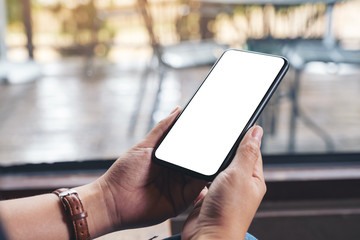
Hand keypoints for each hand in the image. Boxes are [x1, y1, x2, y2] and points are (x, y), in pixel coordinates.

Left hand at [95, 107, 205, 231]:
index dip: (199, 141)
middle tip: (218, 144)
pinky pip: (196, 191)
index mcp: (168, 159)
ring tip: (216, 157)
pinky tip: (208, 174)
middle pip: (196, 162)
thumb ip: (162, 129)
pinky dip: (204, 183)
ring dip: (207, 168)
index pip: (188, 148)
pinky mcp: (180, 202)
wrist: (112, 200)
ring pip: (199, 175)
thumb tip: (178, 110)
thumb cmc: (124, 172)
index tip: (211, 130)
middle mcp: (175, 173)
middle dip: (207, 154)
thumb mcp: (144, 146)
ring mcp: (179, 188)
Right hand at [182, 126, 265, 239]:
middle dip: (225, 147)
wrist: (207, 237)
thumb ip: (247, 151)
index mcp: (254, 179)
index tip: (235, 122)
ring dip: (211, 160)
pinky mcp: (207, 197)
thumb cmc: (228, 211)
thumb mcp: (239, 174)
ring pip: (217, 169)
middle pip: (233, 158)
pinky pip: (203, 180)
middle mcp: (240, 185)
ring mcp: (223, 192)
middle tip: (216, 134)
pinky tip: (194, 168)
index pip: (252, 150)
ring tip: (204, 150)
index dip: (244, 136)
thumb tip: (257, 131)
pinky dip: (199, 173)